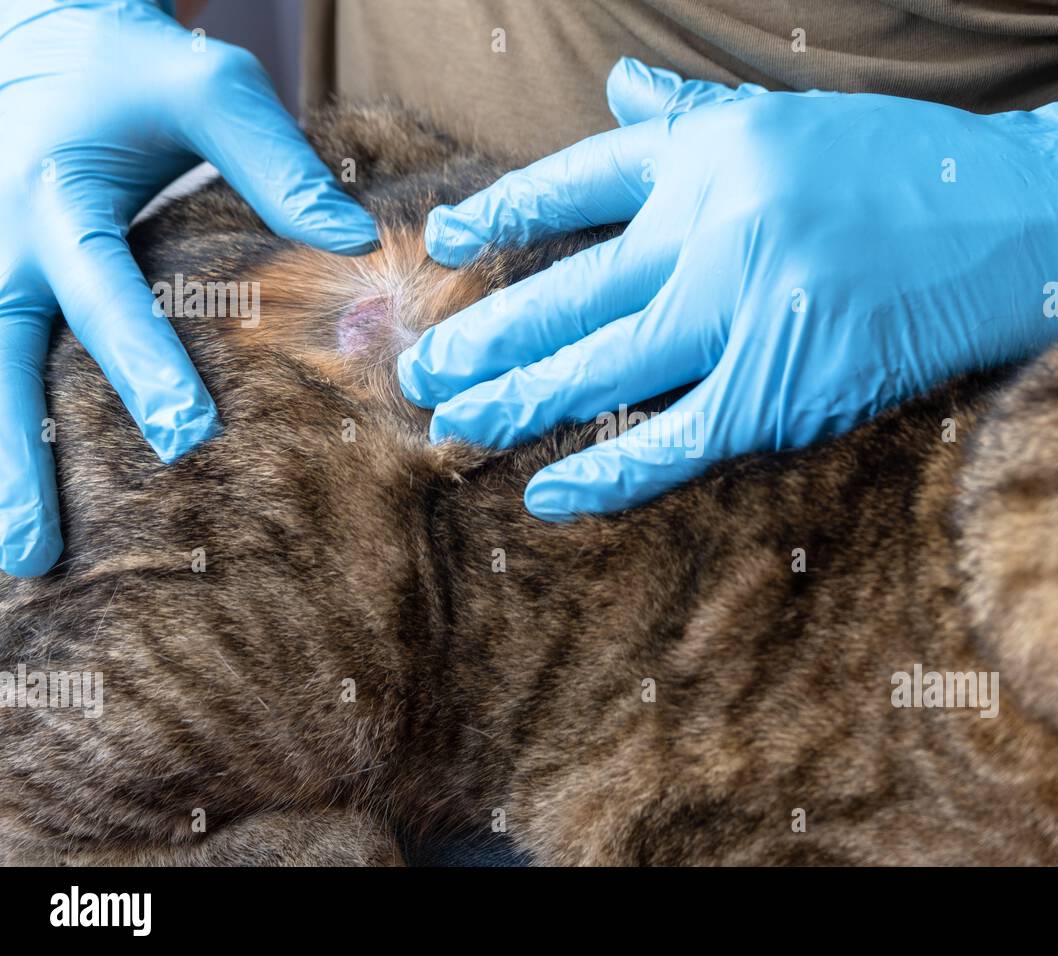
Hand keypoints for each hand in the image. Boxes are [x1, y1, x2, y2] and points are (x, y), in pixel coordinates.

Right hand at [0, 0, 378, 575]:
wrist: (46, 34)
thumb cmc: (138, 67)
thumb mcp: (211, 87)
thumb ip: (275, 162)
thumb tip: (352, 238)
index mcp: (58, 199)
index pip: (98, 293)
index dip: (140, 363)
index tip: (187, 435)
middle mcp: (6, 244)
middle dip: (15, 459)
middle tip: (38, 551)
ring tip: (21, 560)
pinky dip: (2, 433)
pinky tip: (20, 501)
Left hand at [399, 57, 1057, 520]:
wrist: (1028, 223)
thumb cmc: (911, 169)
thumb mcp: (790, 121)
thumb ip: (692, 117)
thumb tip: (615, 88)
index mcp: (710, 153)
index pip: (575, 182)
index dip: (500, 215)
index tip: (443, 241)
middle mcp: (714, 226)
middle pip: (571, 289)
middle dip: (487, 335)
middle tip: (419, 371)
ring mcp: (745, 309)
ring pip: (605, 368)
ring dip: (519, 401)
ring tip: (452, 426)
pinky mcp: (784, 384)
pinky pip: (676, 439)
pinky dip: (610, 472)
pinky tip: (548, 492)